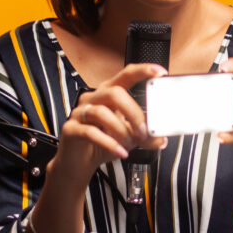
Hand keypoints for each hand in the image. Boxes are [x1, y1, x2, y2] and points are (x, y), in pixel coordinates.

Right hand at [46, 62, 168, 197]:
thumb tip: (161, 139)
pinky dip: (109, 143)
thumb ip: (145, 136)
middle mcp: (94, 98)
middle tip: (143, 131)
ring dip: (121, 131)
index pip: (126, 75)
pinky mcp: (71, 129)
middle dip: (133, 113)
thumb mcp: (129, 138)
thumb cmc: (103, 143)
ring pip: (102, 112)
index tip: (160, 72)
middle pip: (114, 93)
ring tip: (129, 144)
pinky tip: (120, 152)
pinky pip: (90, 132)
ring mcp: (80, 112)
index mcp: (109, 93)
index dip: (142, 71)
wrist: (79, 162)